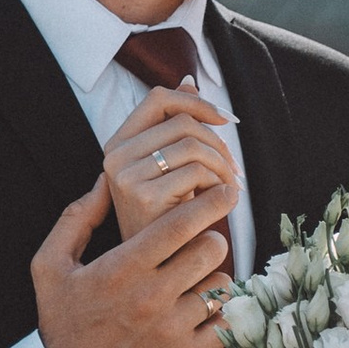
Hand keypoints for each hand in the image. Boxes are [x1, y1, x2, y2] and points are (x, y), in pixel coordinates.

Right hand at [33, 177, 235, 347]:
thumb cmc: (62, 324)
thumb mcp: (50, 267)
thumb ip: (77, 218)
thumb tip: (104, 181)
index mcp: (121, 269)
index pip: (180, 224)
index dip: (208, 202)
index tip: (223, 192)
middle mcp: (151, 298)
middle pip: (210, 249)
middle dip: (211, 239)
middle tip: (204, 242)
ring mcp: (173, 331)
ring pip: (220, 286)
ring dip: (214, 278)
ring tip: (197, 281)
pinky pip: (225, 323)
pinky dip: (220, 313)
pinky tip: (204, 310)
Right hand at [103, 86, 241, 246]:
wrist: (155, 267)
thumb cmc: (165, 219)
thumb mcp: (166, 168)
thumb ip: (173, 126)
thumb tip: (188, 81)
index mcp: (118, 144)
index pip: (159, 98)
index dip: (196, 101)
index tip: (224, 120)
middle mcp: (115, 156)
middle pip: (183, 120)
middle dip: (218, 142)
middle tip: (233, 170)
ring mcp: (126, 176)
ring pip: (193, 144)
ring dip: (222, 166)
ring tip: (229, 189)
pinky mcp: (144, 196)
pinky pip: (197, 171)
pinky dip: (219, 185)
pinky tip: (220, 202)